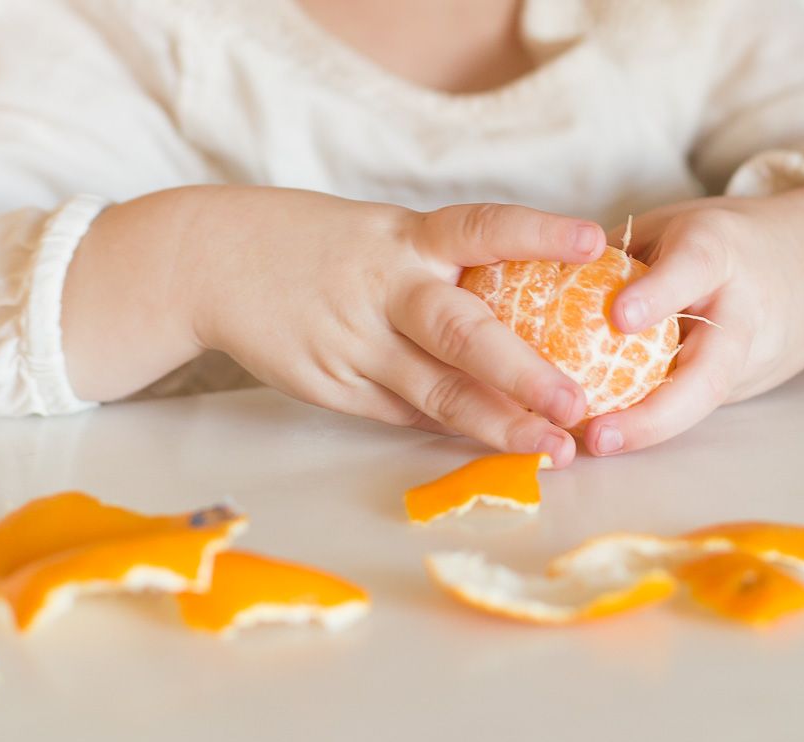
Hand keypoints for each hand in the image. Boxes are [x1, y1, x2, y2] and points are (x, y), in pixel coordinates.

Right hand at [64, 187, 606, 466]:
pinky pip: (403, 415)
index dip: (537, 233)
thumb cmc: (320, 246)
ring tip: (553, 451)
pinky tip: (497, 450)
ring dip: (498, 425)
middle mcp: (385, 289)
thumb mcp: (384, 236)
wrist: (208, 260)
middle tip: (578, 404)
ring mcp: (355, 345)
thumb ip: (445, 273)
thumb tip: (527, 322)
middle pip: (461, 332)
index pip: (480, 228)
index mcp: (405, 237)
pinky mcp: (332, 387)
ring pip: (435, 393)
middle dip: (523, 372)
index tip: (595, 242)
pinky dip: (452, 432)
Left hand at [583, 187, 803, 455]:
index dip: (659, 293)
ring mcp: (750, 357)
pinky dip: (650, 425)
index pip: (693, 270)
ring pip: (703, 404)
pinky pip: (692, 407)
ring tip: (593, 446)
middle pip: (709, 372)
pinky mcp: (744, 387)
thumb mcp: (675, 226)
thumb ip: (622, 253)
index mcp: (720, 253)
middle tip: (598, 435)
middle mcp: (742, 310)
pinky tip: (604, 436)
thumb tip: (544, 280)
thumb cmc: (722, 242)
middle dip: (655, 413)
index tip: (620, 317)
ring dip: (649, 432)